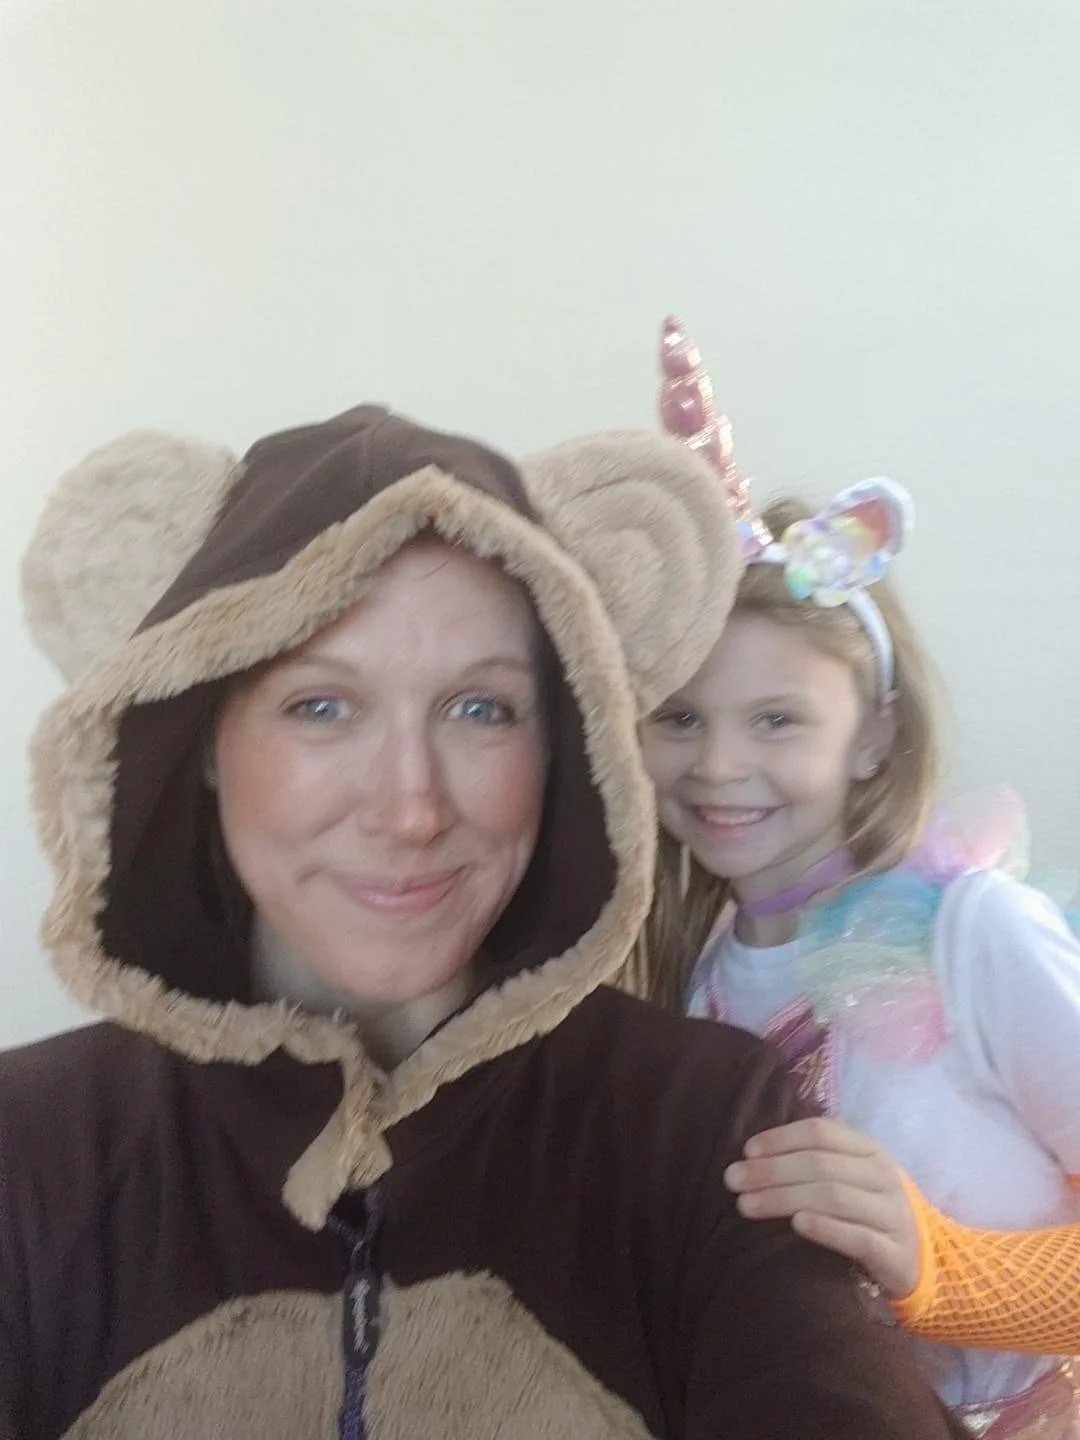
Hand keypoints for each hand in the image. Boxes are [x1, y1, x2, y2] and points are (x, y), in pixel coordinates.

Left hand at [724, 1117, 921, 1297]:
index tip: (746, 1151)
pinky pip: (858, 1237)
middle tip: (733, 1180)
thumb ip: (816, 1162)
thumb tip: (754, 1156)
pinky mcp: (895, 1253)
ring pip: (834, 1196)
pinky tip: (797, 1226)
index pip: (821, 1132)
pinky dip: (826, 1228)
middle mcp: (883, 1176)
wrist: (924, 1262)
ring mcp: (892, 1214)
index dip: (780, 1138)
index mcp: (869, 1151)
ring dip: (784, 1198)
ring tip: (747, 1205)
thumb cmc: (871, 1213)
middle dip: (771, 1170)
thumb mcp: (853, 1178)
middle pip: (820, 1164)